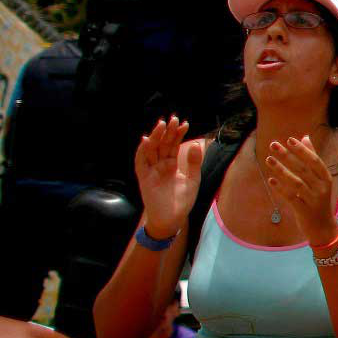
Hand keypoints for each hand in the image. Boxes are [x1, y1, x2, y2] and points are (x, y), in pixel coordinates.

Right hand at [134, 117, 200, 237]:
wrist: (172, 219)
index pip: (174, 145)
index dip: (178, 134)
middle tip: (173, 119)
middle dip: (167, 132)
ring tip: (161, 125)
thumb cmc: (181, 201)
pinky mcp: (144, 178)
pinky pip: (140, 163)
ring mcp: (151, 170)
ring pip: (151, 150)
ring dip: (155, 137)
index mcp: (172, 164)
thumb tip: (196, 144)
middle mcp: (160, 165)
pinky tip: (146, 141)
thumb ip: (195, 163)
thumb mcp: (193, 180)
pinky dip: (142, 152)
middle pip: (162, 144)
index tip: (184, 124)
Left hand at [266, 134, 337, 246]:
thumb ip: (312, 158)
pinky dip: (281, 188)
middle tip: (273, 145)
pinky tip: (271, 180)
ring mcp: (313, 200)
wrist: (323, 228)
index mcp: (326, 179)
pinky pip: (291, 197)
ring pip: (296, 182)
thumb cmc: (319, 200)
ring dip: (281, 170)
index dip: (302, 150)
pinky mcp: (304, 211)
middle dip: (287, 156)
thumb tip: (305, 137)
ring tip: (269, 160)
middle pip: (303, 169)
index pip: (315, 161)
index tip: (289, 139)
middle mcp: (322, 189)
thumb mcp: (320, 180)